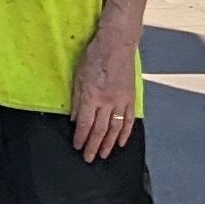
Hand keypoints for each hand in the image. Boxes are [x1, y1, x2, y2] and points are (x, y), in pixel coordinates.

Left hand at [69, 33, 140, 164]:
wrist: (117, 45)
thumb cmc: (94, 57)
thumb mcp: (78, 77)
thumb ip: (76, 99)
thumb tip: (74, 119)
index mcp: (91, 97)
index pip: (85, 124)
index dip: (81, 138)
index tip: (78, 147)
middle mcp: (107, 102)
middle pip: (99, 130)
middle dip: (93, 146)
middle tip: (89, 158)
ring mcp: (121, 102)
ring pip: (114, 129)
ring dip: (108, 144)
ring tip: (103, 155)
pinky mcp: (131, 98)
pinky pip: (128, 120)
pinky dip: (125, 133)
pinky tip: (120, 142)